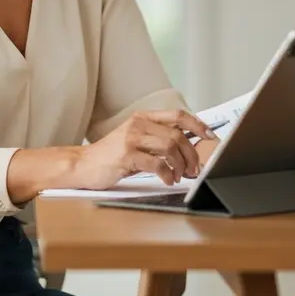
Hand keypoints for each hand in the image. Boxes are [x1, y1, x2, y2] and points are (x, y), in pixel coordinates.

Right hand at [76, 110, 216, 189]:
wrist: (84, 164)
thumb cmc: (111, 155)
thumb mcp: (135, 140)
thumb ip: (156, 139)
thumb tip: (186, 147)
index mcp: (143, 117)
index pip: (178, 115)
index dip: (197, 124)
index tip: (210, 135)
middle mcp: (138, 124)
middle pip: (177, 134)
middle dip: (191, 154)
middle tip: (194, 168)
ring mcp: (132, 139)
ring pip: (170, 147)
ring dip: (180, 165)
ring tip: (179, 176)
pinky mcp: (127, 155)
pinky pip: (157, 163)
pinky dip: (167, 174)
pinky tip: (167, 180)